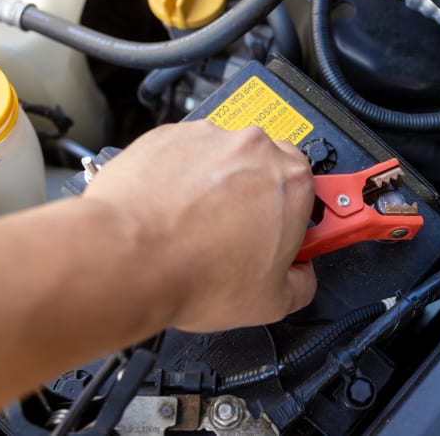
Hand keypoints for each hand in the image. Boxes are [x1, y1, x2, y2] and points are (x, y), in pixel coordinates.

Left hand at [83, 120, 316, 331]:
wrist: (126, 259)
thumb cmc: (194, 273)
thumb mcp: (273, 302)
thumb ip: (302, 283)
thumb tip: (301, 277)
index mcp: (292, 181)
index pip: (313, 188)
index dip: (297, 215)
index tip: (287, 229)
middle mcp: (255, 149)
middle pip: (268, 168)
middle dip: (258, 196)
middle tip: (238, 234)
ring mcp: (209, 138)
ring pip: (224, 159)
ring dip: (218, 185)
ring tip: (197, 227)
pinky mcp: (167, 136)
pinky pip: (183, 155)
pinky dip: (180, 177)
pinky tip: (171, 212)